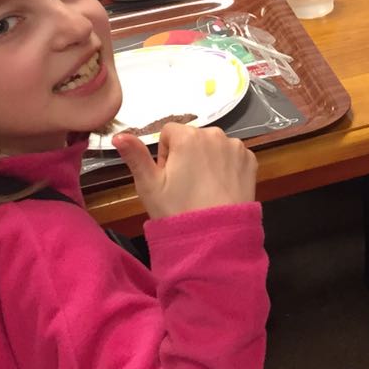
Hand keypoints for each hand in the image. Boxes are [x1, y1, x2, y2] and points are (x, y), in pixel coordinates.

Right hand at [113, 122, 256, 218]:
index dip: (165, 153)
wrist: (217, 235)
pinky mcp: (250, 159)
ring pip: (213, 146)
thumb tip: (119, 134)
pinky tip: (221, 187)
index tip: (169, 176)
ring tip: (203, 188)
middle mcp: (215, 134)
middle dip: (186, 155)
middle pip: (192, 137)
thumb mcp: (149, 186)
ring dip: (206, 159)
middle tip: (185, 185)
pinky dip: (226, 165)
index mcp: (188, 137)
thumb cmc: (178, 210)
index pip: (169, 132)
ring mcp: (236, 146)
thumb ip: (135, 156)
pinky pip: (232, 155)